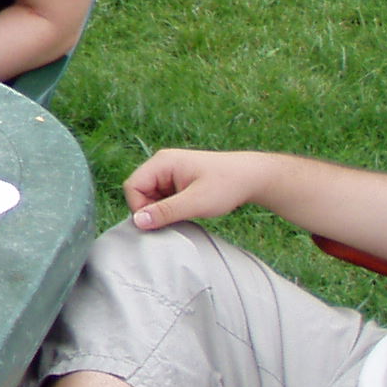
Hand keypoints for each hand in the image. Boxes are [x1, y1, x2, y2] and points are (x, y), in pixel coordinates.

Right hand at [123, 148, 272, 230]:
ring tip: (185, 214)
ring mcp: (170, 172)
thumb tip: (138, 222)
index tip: (158, 224)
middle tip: (174, 220)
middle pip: (140, 191)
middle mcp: (162, 164)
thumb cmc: (227, 185)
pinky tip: (188, 211)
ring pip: (151, 196)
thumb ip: (165, 212)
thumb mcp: (196, 202)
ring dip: (163, 210)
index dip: (139, 207)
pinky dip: (171, 208)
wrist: (253, 177)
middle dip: (152, 209)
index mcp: (162, 162)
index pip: (133, 186)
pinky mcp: (178, 181)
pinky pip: (163, 197)